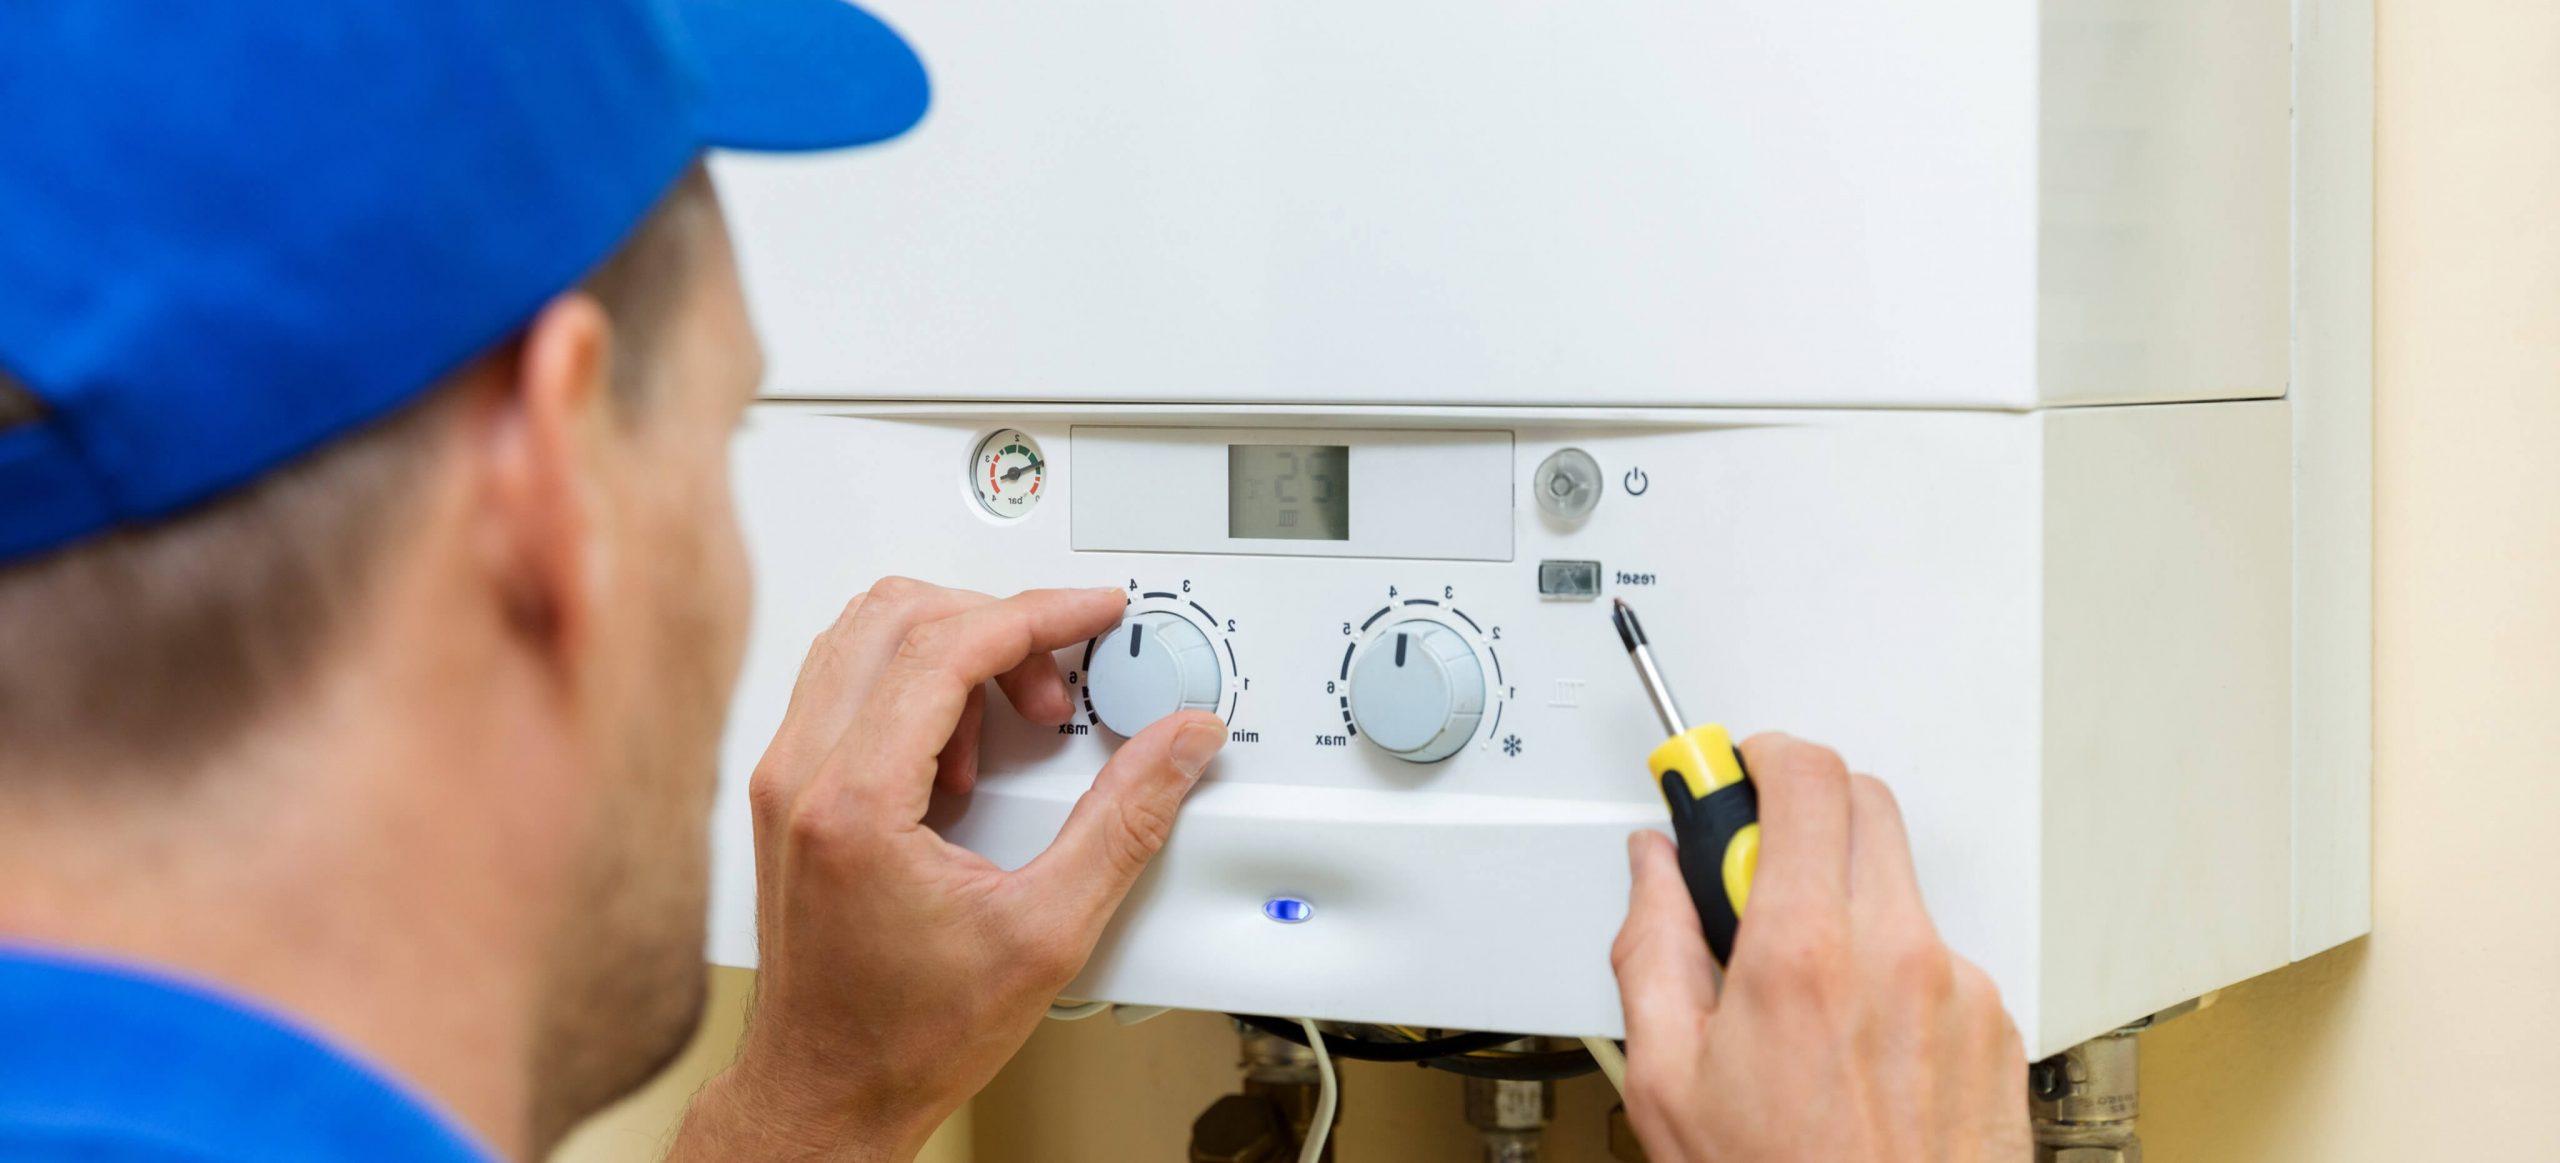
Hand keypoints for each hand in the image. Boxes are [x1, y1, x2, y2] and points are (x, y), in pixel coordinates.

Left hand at [671, 579, 1225, 1161]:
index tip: (1095, 611)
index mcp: (854, 802)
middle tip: (1060, 682)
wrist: (828, 1093)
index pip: (946, 645)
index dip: (1039, 613)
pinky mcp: (786, 792)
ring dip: (954, 651)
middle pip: (898, 615)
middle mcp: (800, 776)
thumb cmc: (905, 1036)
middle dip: (999, 626)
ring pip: (865, 637)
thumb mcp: (1047, 932)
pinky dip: (917, 687)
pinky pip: (848, 684)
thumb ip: (1125, 823)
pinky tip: (965, 755)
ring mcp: (784, 779)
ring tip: (1014, 723)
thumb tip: (1179, 745)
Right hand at [1610, 734, 2030, 1162]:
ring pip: (1897, 881)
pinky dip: (1892, 966)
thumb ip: (1652, 946)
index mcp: (1803, 954)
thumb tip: (1652, 871)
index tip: (1727, 771)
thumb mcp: (1667, 1079)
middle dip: (1801, 812)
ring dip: (1845, 898)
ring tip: (1803, 989)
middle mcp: (1895, 953)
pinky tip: (1856, 1037)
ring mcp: (1959, 986)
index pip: (1803, 778)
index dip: (1758, 756)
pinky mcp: (1995, 1024)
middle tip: (1751, 867)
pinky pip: (1936, 952)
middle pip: (1861, 802)